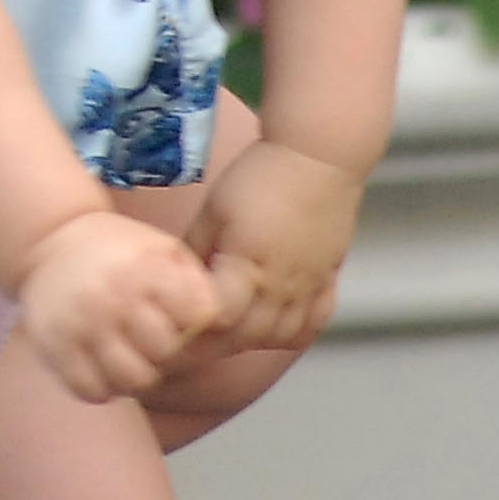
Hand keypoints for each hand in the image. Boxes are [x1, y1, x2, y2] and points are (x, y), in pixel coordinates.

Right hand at [18, 210, 220, 402]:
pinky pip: (92, 391)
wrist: (50, 238)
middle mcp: (113, 296)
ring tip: (128, 356)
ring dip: (135, 375)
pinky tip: (102, 364)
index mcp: (144, 268)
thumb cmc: (118, 250)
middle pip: (164, 353)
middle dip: (164, 350)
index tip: (178, 316)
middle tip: (150, 341)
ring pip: (130, 380)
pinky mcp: (55, 346)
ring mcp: (81, 324)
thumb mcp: (163, 248)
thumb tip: (218, 324)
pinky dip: (102, 386)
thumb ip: (197, 283)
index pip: (196, 317)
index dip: (193, 322)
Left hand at [187, 138, 359, 351]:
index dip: (192, 328)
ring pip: (279, 338)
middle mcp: (281, 287)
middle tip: (189, 336)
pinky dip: (290, 333)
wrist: (316, 156)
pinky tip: (271, 326)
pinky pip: (311, 326)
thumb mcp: (213, 210)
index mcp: (249, 267)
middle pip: (246, 338)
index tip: (172, 325)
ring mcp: (309, 288)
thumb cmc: (258, 176)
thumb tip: (171, 280)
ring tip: (226, 331)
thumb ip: (193, 251)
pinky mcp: (327, 281)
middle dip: (213, 343)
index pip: (218, 320)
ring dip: (250, 341)